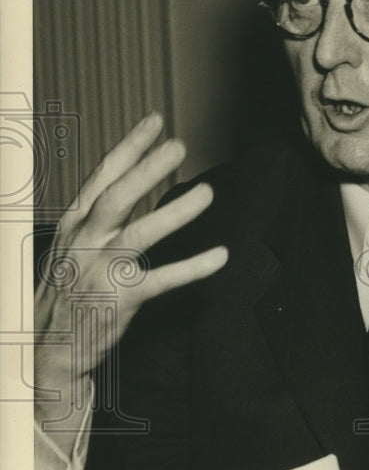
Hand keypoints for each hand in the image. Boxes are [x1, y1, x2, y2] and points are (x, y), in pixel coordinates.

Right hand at [35, 113, 227, 423]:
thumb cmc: (66, 291)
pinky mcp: (120, 301)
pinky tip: (220, 256)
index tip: (156, 121)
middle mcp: (84, 242)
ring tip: (207, 194)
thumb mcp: (70, 246)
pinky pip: (162, 280)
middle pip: (117, 197)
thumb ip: (98, 218)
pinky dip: (193, 267)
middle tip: (180, 146)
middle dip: (148, 168)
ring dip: (175, 212)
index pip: (101, 176)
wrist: (47, 348)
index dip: (130, 147)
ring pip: (139, 235)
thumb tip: (133, 184)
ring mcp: (100, 271)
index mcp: (73, 223)